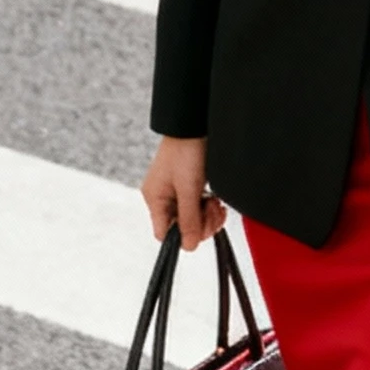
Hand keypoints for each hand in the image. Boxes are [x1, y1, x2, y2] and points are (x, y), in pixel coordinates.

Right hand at [140, 135, 227, 250]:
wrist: (195, 124)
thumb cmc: (186, 150)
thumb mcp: (189, 188)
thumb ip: (189, 219)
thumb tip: (188, 245)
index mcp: (155, 199)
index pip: (164, 234)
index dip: (184, 235)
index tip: (200, 225)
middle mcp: (162, 197)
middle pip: (181, 228)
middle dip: (201, 223)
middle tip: (212, 209)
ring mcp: (175, 192)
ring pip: (192, 218)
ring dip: (207, 215)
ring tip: (215, 202)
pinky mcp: (188, 186)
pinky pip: (198, 206)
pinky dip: (208, 206)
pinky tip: (214, 198)